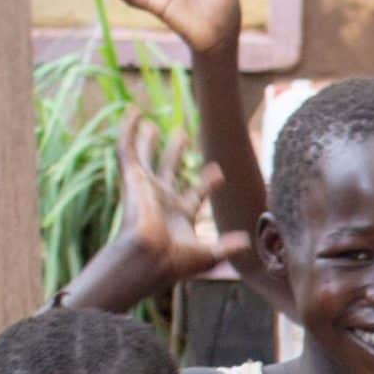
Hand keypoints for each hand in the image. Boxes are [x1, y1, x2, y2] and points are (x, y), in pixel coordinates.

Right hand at [113, 113, 245, 287]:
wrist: (150, 257)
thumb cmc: (176, 262)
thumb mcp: (209, 255)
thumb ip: (228, 247)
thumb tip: (247, 242)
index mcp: (179, 216)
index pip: (195, 194)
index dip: (207, 182)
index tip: (218, 171)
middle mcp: (161, 200)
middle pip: (167, 170)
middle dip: (174, 153)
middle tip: (181, 134)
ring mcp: (145, 189)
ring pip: (144, 157)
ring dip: (146, 140)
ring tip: (149, 121)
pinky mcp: (132, 178)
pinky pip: (126, 148)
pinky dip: (128, 129)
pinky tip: (133, 111)